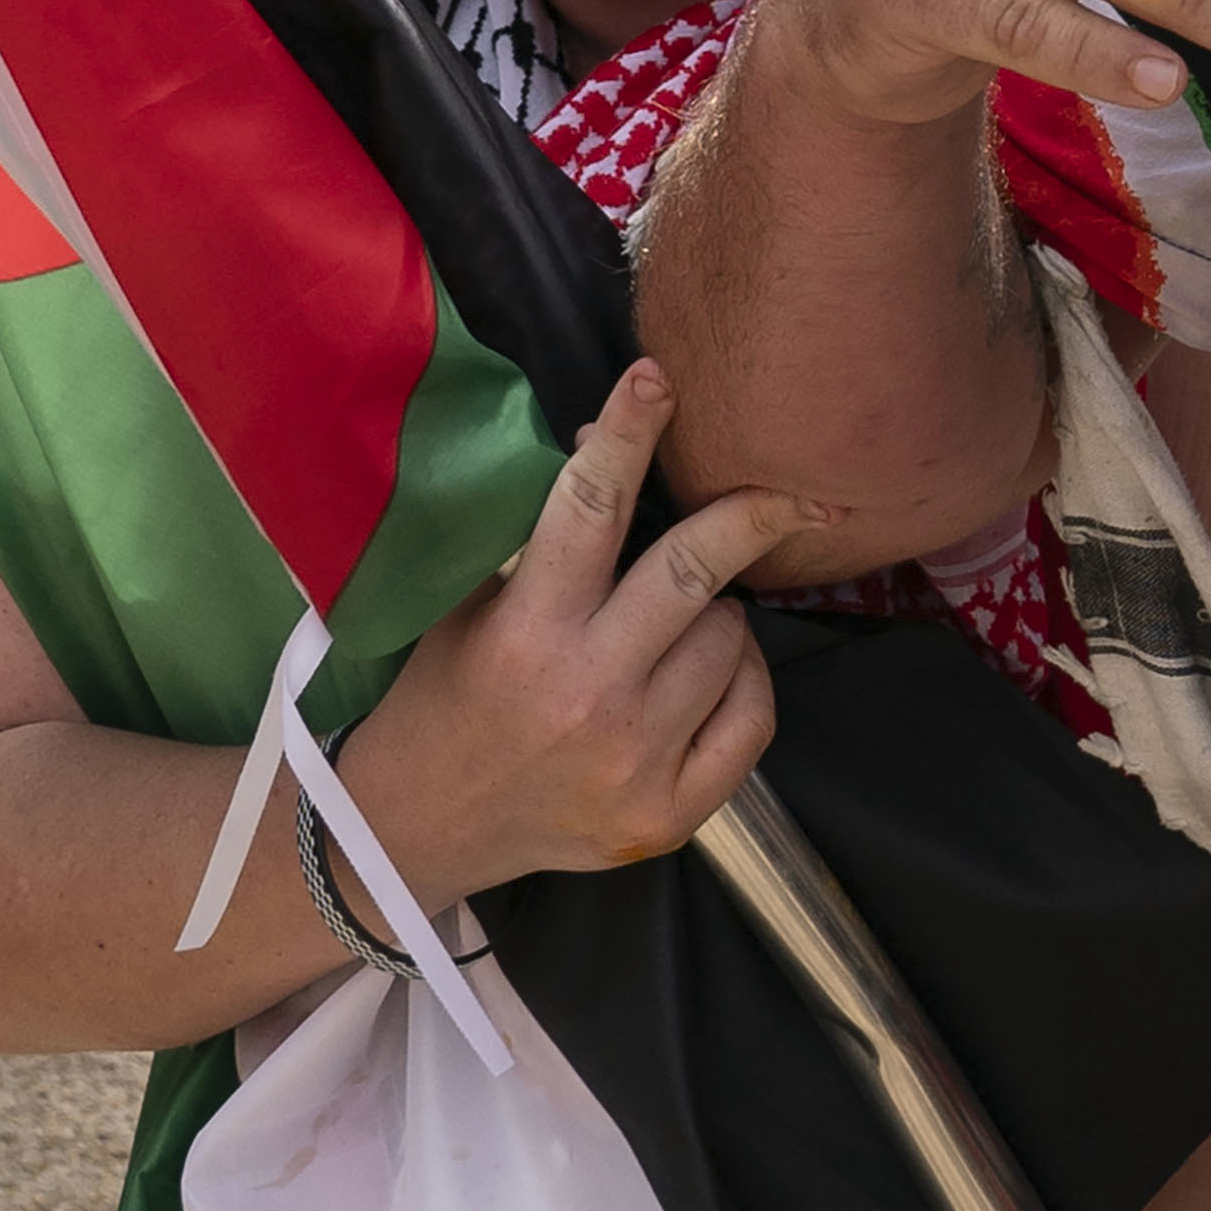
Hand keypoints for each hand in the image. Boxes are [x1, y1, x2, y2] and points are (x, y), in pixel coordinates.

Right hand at [329, 363, 808, 901]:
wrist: (417, 830)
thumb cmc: (443, 701)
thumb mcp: (460, 609)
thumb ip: (530, 535)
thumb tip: (607, 436)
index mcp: (523, 635)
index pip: (588, 509)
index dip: (629, 435)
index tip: (659, 379)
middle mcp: (585, 696)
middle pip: (696, 572)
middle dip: (751, 516)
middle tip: (793, 494)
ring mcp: (635, 762)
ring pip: (730, 640)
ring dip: (719, 614)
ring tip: (677, 624)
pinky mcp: (668, 816)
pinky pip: (753, 718)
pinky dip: (744, 681)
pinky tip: (709, 675)